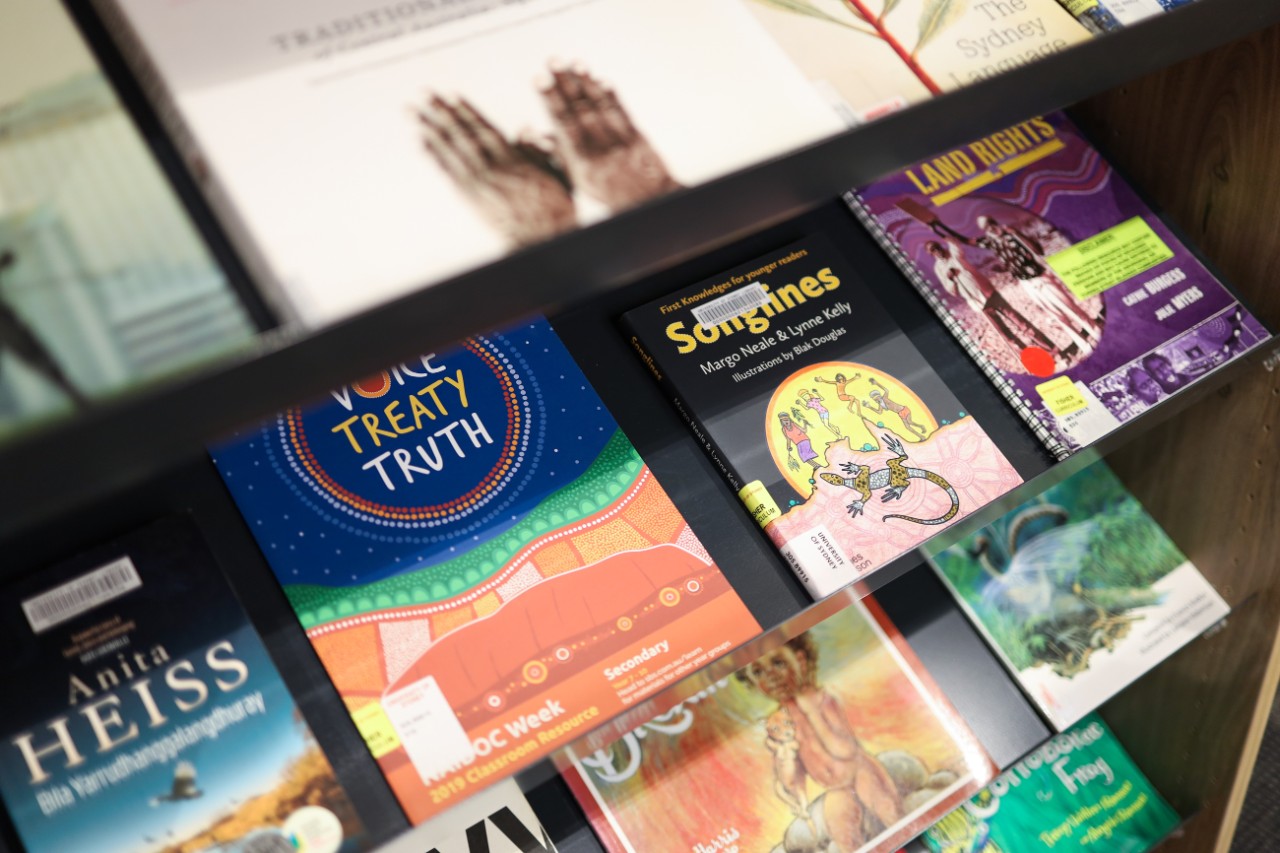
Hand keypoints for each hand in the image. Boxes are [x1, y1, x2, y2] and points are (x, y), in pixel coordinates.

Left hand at [418, 95, 576, 246]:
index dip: (466, 110)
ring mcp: (477, 184)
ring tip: (412, 112)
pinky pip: (447, 172)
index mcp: (512, 159)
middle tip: (422, 93)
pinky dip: (433, 155)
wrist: (540, 240)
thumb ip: (534, 150)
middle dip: (441, 112)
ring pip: (449, 150)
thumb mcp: (552, 172)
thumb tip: (523, 128)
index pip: (484, 128)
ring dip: (429, 128)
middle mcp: (490, 168)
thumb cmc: (552, 206)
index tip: (449, 93)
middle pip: (461, 134)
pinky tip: (420, 141)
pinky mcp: (469, 198)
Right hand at [540, 66, 681, 211]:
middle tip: (553, 60)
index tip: (539, 80)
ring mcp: (621, 145)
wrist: (645, 204)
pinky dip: (612, 96)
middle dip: (565, 84)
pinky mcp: (638, 140)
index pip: (563, 126)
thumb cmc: (602, 191)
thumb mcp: (575, 179)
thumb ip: (555, 153)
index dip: (551, 101)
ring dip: (587, 84)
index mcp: (581, 164)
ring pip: (601, 109)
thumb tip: (529, 132)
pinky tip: (602, 80)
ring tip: (575, 63)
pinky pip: (623, 114)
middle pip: (580, 112)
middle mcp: (601, 152)